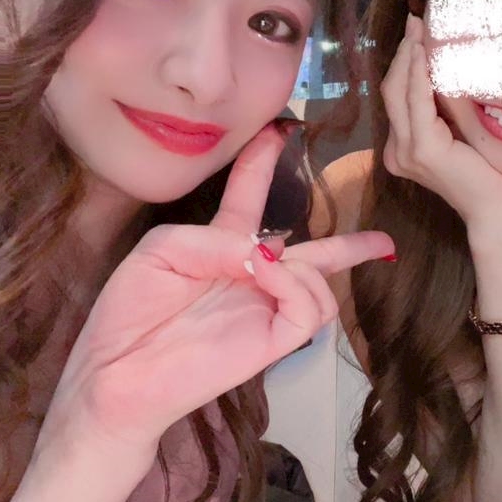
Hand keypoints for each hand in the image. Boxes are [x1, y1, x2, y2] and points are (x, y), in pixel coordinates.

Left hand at [42, 124, 392, 462]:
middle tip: (385, 239)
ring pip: (319, 282)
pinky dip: (297, 284)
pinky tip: (270, 275)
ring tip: (266, 264)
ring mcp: (264, 309)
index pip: (251, 197)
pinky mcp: (272, 342)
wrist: (116, 371)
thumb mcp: (163, 250)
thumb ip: (216, 239)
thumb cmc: (129, 309)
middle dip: (352, 244)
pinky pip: (309, 310)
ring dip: (305, 262)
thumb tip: (268, 251)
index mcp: (221, 247)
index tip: (280, 130)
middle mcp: (251, 276)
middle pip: (314, 254)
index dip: (263, 163)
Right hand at [382, 14, 501, 232]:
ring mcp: (406, 153)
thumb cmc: (493, 177)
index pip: (398, 96)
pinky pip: (416, 102)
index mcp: (405, 148)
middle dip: (402, 51)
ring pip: (398, 92)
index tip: (417, 31)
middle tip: (417, 20)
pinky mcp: (422, 151)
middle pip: (391, 89)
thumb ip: (451, 110)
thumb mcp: (466, 135)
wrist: (500, 212)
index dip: (403, 61)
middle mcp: (398, 151)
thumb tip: (456, 68)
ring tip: (420, 28)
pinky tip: (424, 52)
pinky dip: (418, 74)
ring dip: (408, 56)